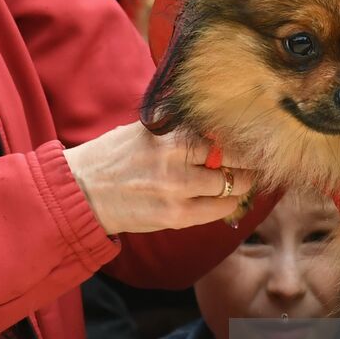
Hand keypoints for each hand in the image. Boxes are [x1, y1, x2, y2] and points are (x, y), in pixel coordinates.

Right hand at [64, 123, 256, 234]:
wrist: (82, 192)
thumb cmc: (113, 157)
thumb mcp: (143, 130)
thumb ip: (177, 127)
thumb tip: (215, 123)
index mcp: (168, 132)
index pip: (222, 131)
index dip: (242, 137)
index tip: (252, 138)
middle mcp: (175, 157)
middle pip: (233, 157)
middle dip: (248, 161)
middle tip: (257, 161)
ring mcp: (176, 188)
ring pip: (230, 185)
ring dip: (242, 183)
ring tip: (246, 180)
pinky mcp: (175, 215)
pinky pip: (217, 209)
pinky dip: (228, 203)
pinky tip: (229, 199)